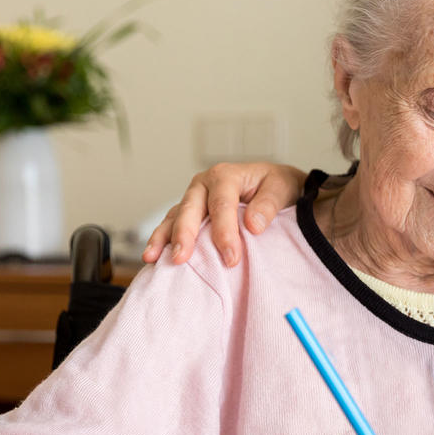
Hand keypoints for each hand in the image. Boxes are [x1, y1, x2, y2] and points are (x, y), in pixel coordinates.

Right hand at [141, 162, 304, 266]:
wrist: (273, 185)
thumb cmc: (276, 186)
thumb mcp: (281, 188)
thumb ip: (268, 205)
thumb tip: (253, 225)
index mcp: (226, 175)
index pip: (222, 205)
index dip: (225, 232)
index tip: (231, 258)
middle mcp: (204, 184)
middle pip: (190, 209)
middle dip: (185, 235)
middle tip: (181, 259)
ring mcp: (193, 199)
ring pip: (174, 217)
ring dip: (163, 238)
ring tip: (152, 258)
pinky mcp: (188, 213)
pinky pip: (171, 226)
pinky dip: (161, 241)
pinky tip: (153, 258)